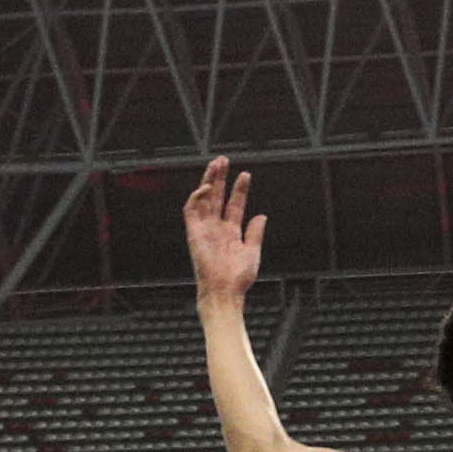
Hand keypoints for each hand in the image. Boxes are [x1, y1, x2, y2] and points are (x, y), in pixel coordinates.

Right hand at [183, 156, 264, 303]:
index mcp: (230, 232)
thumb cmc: (238, 278)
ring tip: (215, 164)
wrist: (224, 291)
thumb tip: (261, 216)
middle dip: (220, 178)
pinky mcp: (193, 233)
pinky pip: (191, 210)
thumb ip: (255, 233)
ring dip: (208, 181)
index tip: (245, 175)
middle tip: (224, 160)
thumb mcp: (252, 252)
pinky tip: (207, 187)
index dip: (239, 190)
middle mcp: (216, 228)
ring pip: (204, 199)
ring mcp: (204, 229)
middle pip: (217, 197)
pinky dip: (197, 197)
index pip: (234, 205)